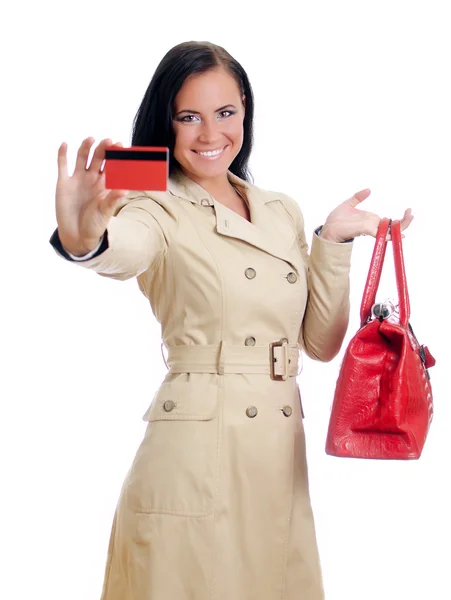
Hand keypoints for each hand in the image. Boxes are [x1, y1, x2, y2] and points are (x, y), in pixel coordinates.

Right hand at [55, 137, 128, 254]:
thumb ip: (113, 200)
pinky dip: (62, 154)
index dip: (116, 156)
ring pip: (82, 158)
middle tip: (108, 141)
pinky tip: (65, 145)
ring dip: (86, 148)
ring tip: (91, 139)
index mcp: (105, 185)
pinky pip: (63, 165)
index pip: (112, 166)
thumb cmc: (94, 224)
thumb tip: (124, 190)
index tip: (120, 146)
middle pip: (98, 159)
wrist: (77, 235)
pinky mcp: (64, 183)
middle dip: (103, 149)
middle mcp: (92, 179)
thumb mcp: (105, 212)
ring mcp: (78, 179)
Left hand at [319, 189, 413, 241]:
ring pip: (389, 230)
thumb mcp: (349, 204)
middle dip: (404, 221)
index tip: (408, 210)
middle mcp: (372, 225)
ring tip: (410, 217)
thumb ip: (359, 197)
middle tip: (412, 213)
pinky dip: (390, 234)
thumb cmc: (336, 220)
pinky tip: (398, 234)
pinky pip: (380, 233)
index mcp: (370, 220)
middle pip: (392, 226)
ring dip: (401, 225)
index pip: (388, 221)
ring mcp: (370, 228)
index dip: (399, 218)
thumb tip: (369, 190)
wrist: (328, 228)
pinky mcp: (365, 230)